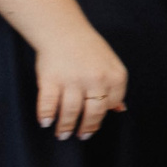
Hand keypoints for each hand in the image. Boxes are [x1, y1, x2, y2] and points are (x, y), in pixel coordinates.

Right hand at [35, 26, 126, 140]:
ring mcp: (72, 80)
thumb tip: (120, 110)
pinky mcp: (50, 80)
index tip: (94, 124)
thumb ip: (115, 87)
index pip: (111, 104)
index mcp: (114, 76)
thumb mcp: (110, 64)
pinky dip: (46, 116)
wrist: (64, 31)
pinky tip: (46, 123)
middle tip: (81, 136)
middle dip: (86, 128)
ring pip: (70, 112)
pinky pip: (48, 104)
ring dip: (65, 127)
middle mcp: (95, 79)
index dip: (102, 116)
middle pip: (93, 112)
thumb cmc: (88, 49)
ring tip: (63, 135)